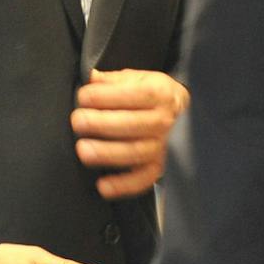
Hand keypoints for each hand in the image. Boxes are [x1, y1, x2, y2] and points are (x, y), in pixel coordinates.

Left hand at [71, 70, 189, 198]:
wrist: (184, 116)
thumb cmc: (154, 96)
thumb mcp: (139, 79)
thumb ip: (114, 79)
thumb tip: (92, 77)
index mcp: (160, 94)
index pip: (135, 94)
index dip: (107, 96)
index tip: (84, 97)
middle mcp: (164, 121)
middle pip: (133, 124)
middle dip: (102, 123)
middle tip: (78, 121)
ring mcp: (163, 147)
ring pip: (135, 152)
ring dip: (107, 153)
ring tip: (83, 150)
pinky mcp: (159, 168)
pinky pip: (142, 180)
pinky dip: (123, 185)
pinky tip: (102, 185)